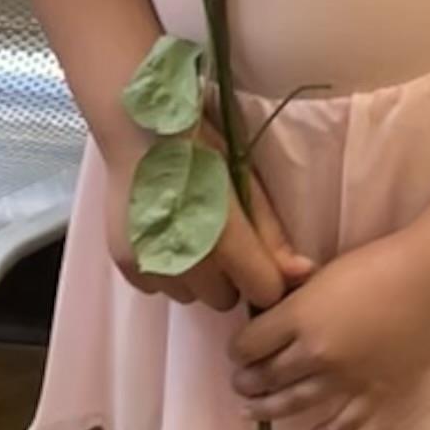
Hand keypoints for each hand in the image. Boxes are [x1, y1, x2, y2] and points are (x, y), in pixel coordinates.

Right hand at [110, 149, 308, 314]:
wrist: (138, 130)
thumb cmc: (201, 148)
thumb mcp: (245, 183)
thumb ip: (272, 235)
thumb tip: (303, 274)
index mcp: (224, 240)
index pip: (263, 291)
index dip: (268, 277)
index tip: (262, 259)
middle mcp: (186, 263)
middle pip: (224, 299)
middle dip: (228, 278)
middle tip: (221, 239)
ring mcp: (151, 267)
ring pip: (189, 296)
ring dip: (195, 277)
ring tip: (188, 233)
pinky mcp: (125, 266)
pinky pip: (157, 287)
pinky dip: (165, 271)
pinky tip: (162, 236)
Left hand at [227, 230, 429, 429]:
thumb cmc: (383, 261)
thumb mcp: (327, 272)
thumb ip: (297, 297)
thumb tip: (275, 313)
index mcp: (300, 317)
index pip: (249, 344)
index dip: (238, 350)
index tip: (239, 351)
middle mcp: (316, 354)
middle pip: (267, 376)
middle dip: (247, 382)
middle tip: (240, 384)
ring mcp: (347, 379)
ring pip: (295, 404)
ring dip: (268, 409)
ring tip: (253, 412)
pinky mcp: (379, 393)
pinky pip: (347, 423)